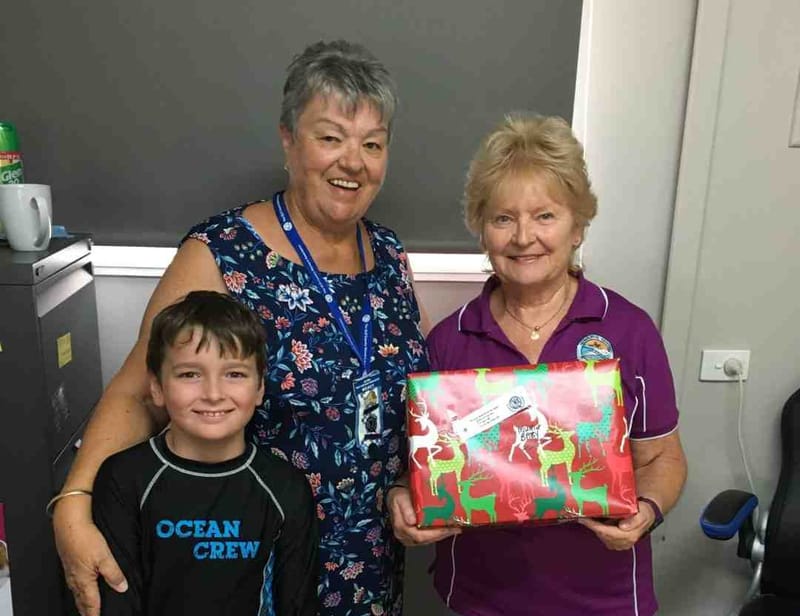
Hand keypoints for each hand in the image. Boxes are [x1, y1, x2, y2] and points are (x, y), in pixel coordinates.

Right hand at [53, 500, 127, 615]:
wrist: (69, 524)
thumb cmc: (84, 539)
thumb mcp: (104, 556)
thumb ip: (113, 574)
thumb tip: (122, 588)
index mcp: (84, 580)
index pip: (91, 603)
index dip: (95, 613)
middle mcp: (75, 579)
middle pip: (81, 601)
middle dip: (87, 611)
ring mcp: (70, 572)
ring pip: (77, 592)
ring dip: (82, 602)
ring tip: (86, 608)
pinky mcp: (69, 564)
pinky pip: (74, 583)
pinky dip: (78, 590)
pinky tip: (81, 587)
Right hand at [386, 486, 460, 545]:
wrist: (397, 496)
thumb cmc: (399, 496)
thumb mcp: (400, 498)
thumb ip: (405, 509)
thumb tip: (412, 521)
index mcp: (401, 527)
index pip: (420, 535)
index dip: (435, 533)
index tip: (448, 527)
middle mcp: (406, 536)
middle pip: (427, 539)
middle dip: (443, 534)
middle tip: (457, 528)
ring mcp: (411, 537)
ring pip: (430, 539)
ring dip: (443, 534)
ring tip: (456, 527)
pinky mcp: (417, 535)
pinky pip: (430, 536)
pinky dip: (440, 532)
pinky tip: (449, 527)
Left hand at [577, 505, 654, 550]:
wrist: (647, 515)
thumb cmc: (644, 513)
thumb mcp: (642, 513)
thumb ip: (634, 521)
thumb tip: (623, 526)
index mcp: (629, 535)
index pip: (607, 533)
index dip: (594, 526)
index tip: (584, 519)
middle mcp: (624, 542)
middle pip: (603, 535)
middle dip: (592, 526)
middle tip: (582, 516)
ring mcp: (621, 543)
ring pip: (602, 537)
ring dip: (595, 528)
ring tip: (587, 517)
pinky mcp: (618, 542)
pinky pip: (605, 537)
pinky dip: (599, 529)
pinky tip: (595, 522)